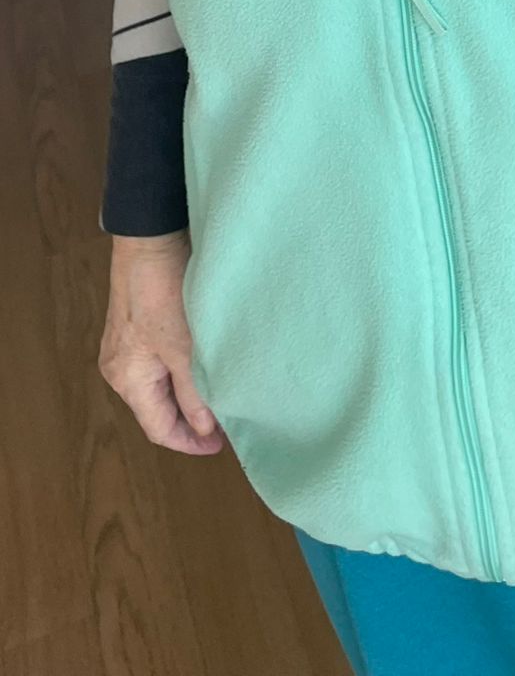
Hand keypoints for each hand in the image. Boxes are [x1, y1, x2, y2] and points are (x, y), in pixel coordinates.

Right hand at [100, 230, 223, 455]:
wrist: (150, 236)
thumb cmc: (164, 291)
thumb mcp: (184, 346)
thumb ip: (194, 391)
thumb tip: (206, 427)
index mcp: (127, 379)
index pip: (159, 428)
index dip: (190, 442)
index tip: (221, 446)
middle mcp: (119, 368)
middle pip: (157, 409)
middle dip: (190, 419)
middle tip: (227, 421)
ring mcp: (125, 346)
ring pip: (159, 386)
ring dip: (187, 394)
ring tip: (220, 395)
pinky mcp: (136, 326)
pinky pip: (159, 363)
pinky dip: (180, 372)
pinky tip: (203, 366)